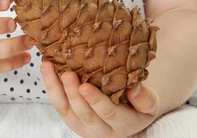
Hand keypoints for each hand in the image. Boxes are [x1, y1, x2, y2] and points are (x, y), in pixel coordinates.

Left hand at [41, 62, 160, 137]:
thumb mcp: (149, 103)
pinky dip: (51, 87)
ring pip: (66, 111)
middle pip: (84, 114)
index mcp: (122, 124)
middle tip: (67, 74)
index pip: (108, 113)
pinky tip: (47, 69)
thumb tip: (134, 86)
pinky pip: (59, 105)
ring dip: (55, 88)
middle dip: (73, 94)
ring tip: (48, 67)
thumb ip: (144, 97)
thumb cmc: (139, 104)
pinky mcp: (72, 118)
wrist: (131, 112)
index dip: (96, 101)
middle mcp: (101, 130)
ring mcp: (84, 126)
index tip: (85, 86)